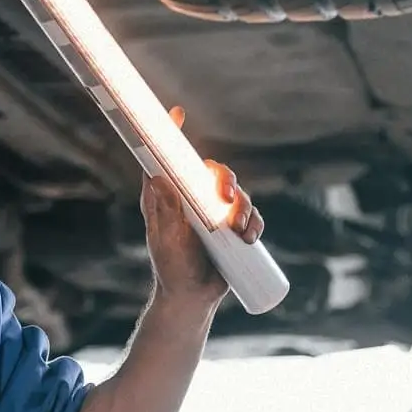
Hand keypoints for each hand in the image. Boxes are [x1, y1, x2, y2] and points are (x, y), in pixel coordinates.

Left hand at [140, 106, 264, 310]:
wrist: (191, 298)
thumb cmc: (171, 267)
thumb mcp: (165, 238)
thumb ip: (164, 209)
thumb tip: (157, 176)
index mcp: (172, 197)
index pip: (170, 161)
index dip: (172, 136)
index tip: (177, 114)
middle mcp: (195, 200)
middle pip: (214, 173)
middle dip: (226, 179)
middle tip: (227, 196)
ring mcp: (216, 215)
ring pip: (238, 194)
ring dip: (244, 206)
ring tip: (239, 228)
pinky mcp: (234, 231)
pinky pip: (252, 217)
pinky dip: (255, 223)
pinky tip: (250, 236)